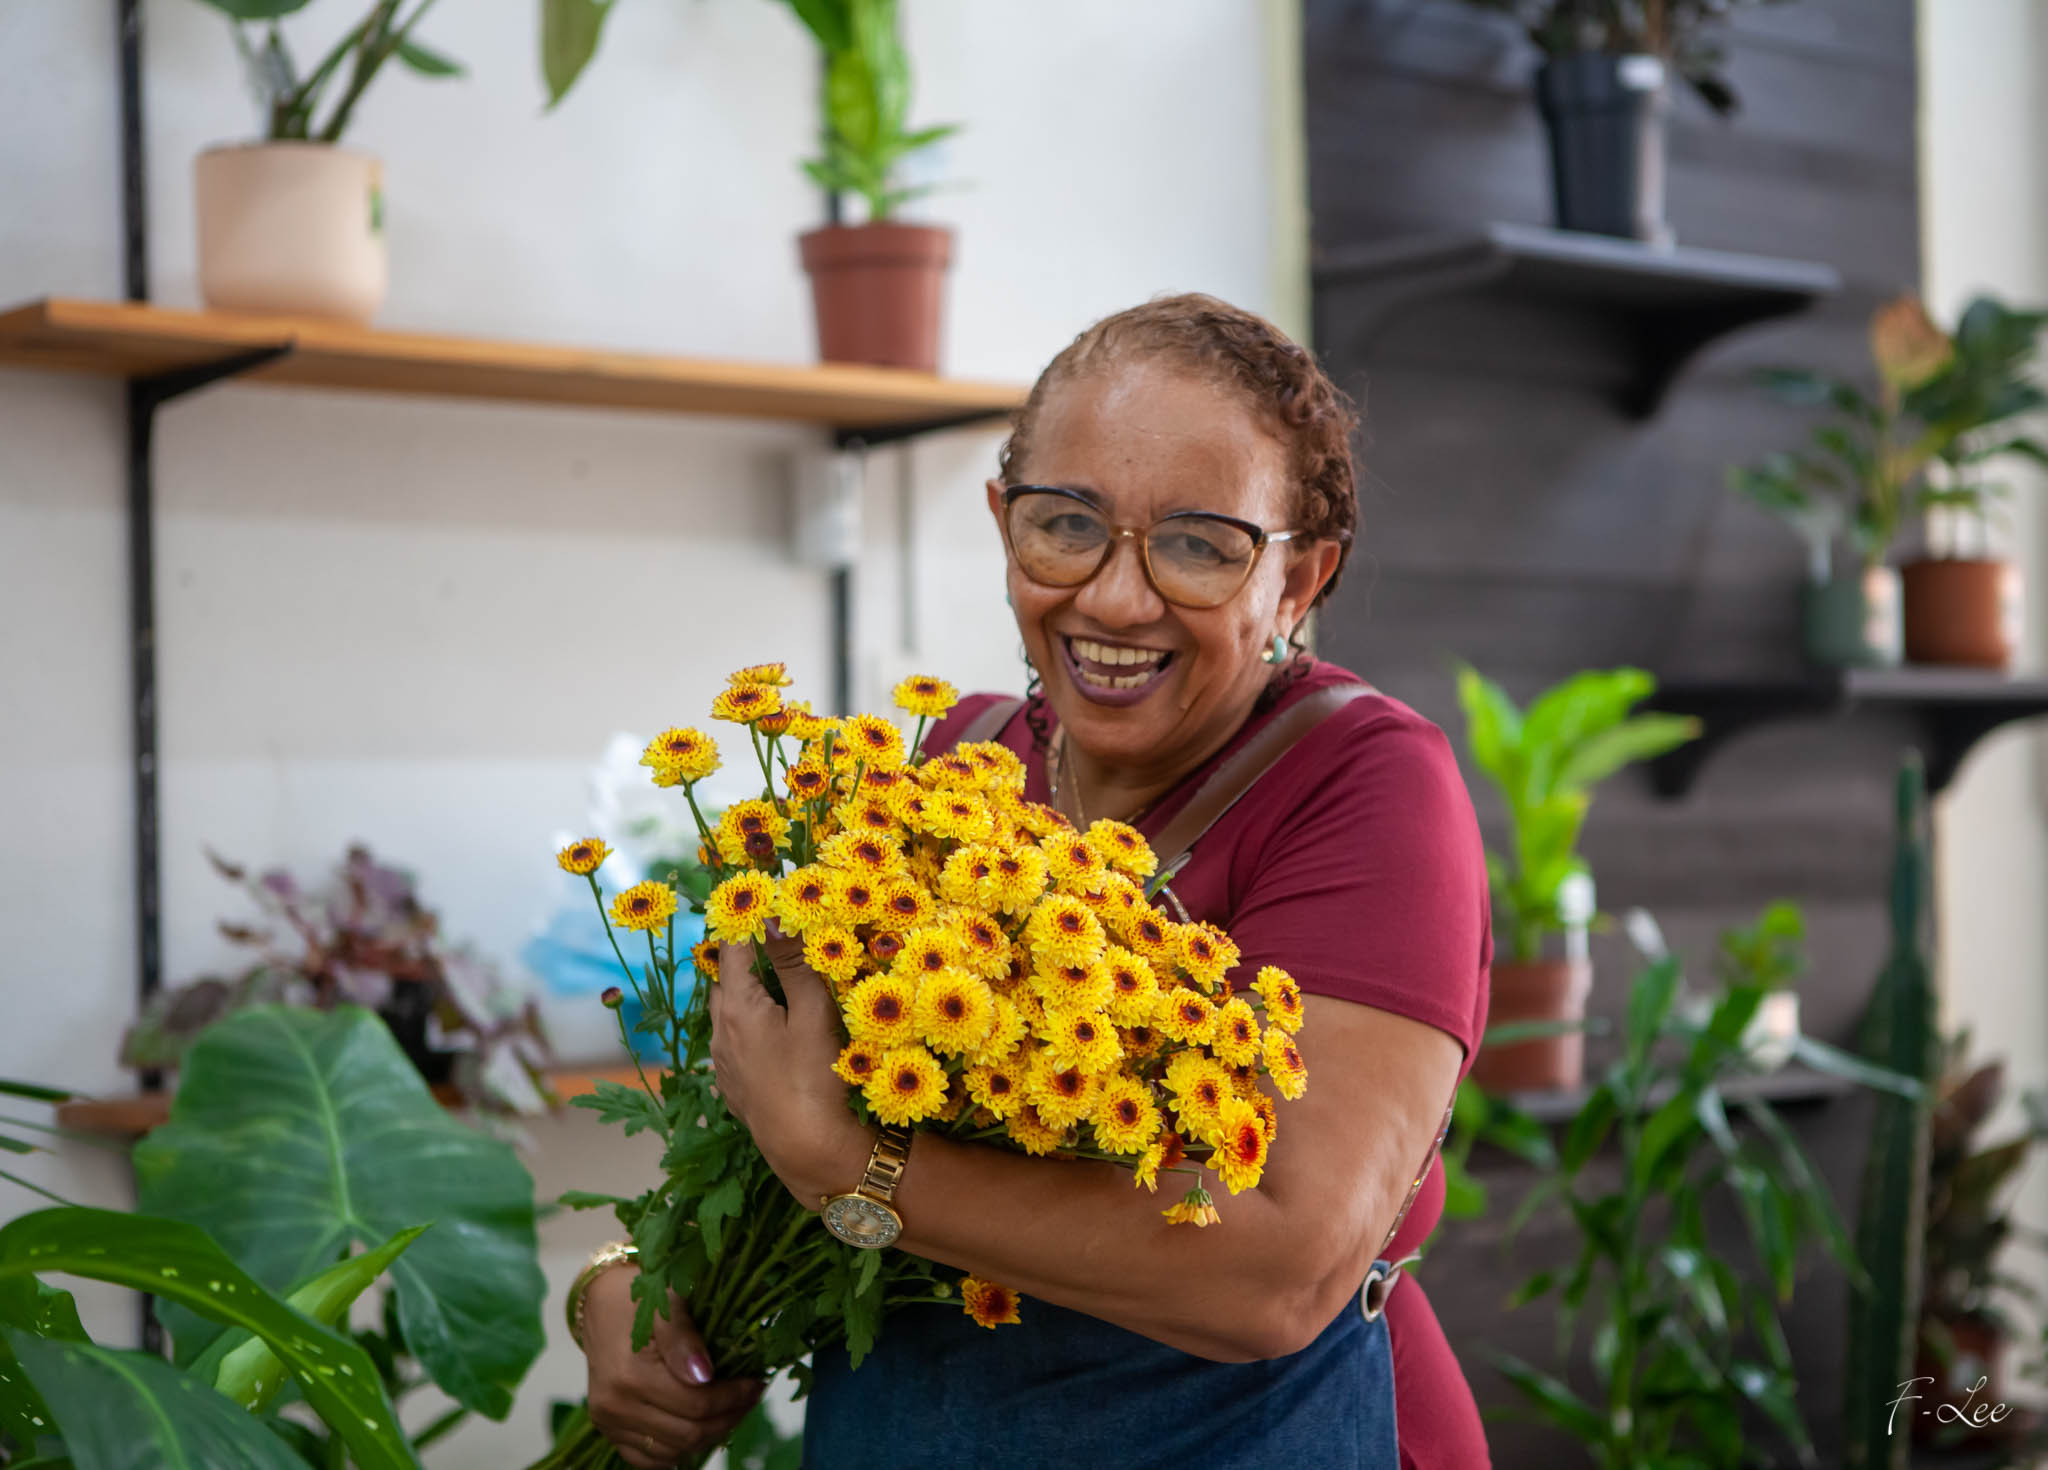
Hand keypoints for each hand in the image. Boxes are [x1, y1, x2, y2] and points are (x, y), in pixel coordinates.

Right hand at [583, 1265, 763, 1467]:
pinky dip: (679, 1450)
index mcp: (630, 1375)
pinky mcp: (609, 1432)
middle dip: (728, 1418)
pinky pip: (649, 1460)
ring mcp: (610, 1423)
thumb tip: (705, 1376)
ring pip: (674, 1451)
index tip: (756, 1383)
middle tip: (750, 1397)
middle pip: (688, 1433)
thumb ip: (684, 1339)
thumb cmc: (640, 1298)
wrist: (602, 1305)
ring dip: (709, 1435)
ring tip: (731, 1408)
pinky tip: (701, 1425)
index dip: (733, 1398)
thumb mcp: (667, 1304)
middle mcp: (615, 1406)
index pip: (696, 1404)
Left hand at [708, 930, 869, 1207]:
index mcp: (736, 1007)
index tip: (761, 902)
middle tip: (775, 943)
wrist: (807, 1148)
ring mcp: (723, 1064)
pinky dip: (750, 1029)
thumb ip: (792, 961)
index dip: (745, 921)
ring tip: (779, 990)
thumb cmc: (814, 1075)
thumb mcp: (812, 1011)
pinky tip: (776, 1037)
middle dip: (746, 959)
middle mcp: (719, 1033)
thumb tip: (771, 915)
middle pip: (727, 981)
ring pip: (728, 1015)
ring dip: (748, 997)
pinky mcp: (733, 1088)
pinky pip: (734, 1045)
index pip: (732, 947)